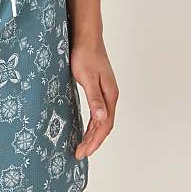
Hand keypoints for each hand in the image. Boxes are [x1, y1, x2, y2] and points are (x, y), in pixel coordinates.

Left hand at [69, 36, 118, 159]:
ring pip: (102, 120)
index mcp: (110, 95)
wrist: (86, 37)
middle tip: (79, 154)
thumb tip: (102, 118)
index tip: (83, 152)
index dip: (94, 141)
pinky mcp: (99, 88)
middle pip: (105, 125)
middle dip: (93, 141)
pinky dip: (93, 123)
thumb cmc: (85, 55)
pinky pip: (98, 112)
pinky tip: (87, 128)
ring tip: (83, 146)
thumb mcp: (87, 78)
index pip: (104, 125)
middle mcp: (111, 96)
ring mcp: (106, 92)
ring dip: (94, 134)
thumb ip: (94, 98)